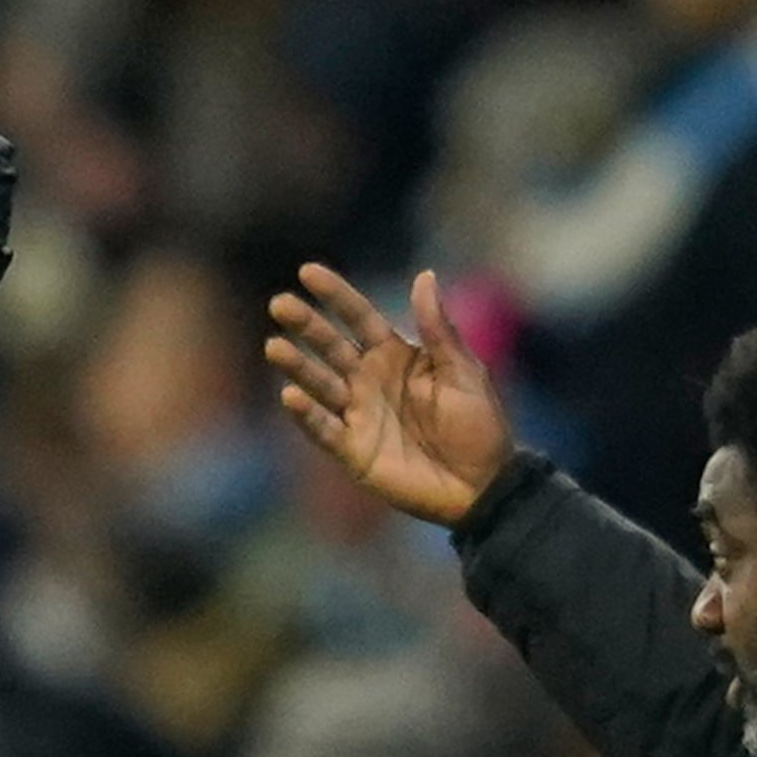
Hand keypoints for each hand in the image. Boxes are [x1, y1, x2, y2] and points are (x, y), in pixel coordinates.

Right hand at [267, 265, 513, 527]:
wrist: (482, 484)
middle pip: (330, 346)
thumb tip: (424, 276)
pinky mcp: (352, 450)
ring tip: (274, 346)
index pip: (358, 318)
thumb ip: (438, 329)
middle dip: (306, 325)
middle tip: (280, 304)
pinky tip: (290, 395)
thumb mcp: (462, 370)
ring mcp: (358, 415)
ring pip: (320, 383)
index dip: (335, 295)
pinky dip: (306, 414)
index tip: (308, 271)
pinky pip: (323, 429)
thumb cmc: (478, 425)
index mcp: (396, 356)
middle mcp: (370, 381)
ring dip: (297, 366)